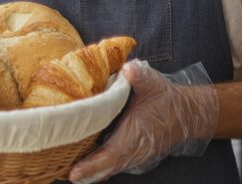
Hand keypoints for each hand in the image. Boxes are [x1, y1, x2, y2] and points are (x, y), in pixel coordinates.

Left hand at [69, 59, 217, 183]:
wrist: (184, 113)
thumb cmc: (165, 98)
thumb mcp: (154, 83)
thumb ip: (140, 76)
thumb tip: (128, 69)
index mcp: (136, 135)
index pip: (112, 155)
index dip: (92, 165)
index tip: (73, 173)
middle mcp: (133, 151)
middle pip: (105, 169)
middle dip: (83, 173)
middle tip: (58, 172)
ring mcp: (133, 157)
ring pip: (107, 170)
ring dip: (88, 171)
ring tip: (61, 169)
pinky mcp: (131, 156)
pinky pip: (111, 166)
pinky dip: (95, 167)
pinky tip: (79, 164)